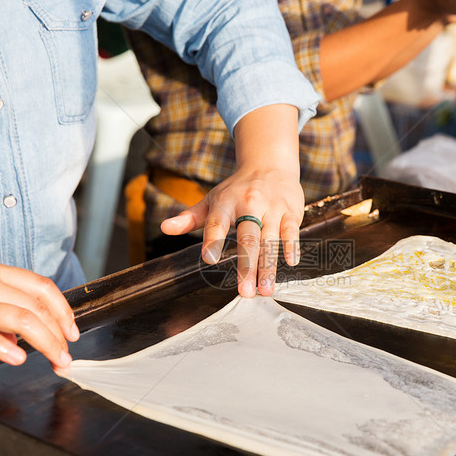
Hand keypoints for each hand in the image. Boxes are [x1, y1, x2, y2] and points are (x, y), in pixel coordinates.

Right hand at [0, 251, 78, 374]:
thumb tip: (25, 337)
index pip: (42, 287)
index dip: (64, 311)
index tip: (72, 333)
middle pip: (36, 306)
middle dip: (59, 334)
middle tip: (67, 358)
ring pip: (18, 317)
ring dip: (45, 342)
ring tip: (56, 361)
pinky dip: (2, 345)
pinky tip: (16, 357)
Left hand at [160, 104, 302, 297]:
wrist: (269, 164)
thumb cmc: (237, 189)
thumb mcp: (212, 200)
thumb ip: (189, 218)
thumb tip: (165, 228)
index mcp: (225, 203)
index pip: (217, 223)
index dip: (212, 240)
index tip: (208, 259)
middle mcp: (249, 204)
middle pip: (248, 237)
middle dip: (247, 265)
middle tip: (245, 291)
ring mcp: (272, 208)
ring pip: (270, 239)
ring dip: (268, 266)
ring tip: (265, 289)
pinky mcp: (290, 211)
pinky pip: (291, 230)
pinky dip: (291, 246)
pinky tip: (290, 262)